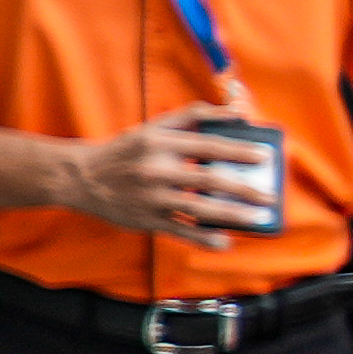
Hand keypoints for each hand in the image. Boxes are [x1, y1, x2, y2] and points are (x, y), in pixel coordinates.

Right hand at [51, 113, 259, 235]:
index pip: (206, 146)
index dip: (238, 151)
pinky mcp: (146, 219)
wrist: (82, 177)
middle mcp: (155, 169)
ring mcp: (151, 197)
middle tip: (270, 196)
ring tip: (257, 218)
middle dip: (243, 189)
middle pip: (207, 179)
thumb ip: (193, 116)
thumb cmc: (127, 150)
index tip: (265, 156)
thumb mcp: (154, 127)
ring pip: (197, 207)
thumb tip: (235, 112)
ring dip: (231, 214)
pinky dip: (203, 237)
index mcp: (159, 143)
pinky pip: (180, 230)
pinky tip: (225, 241)